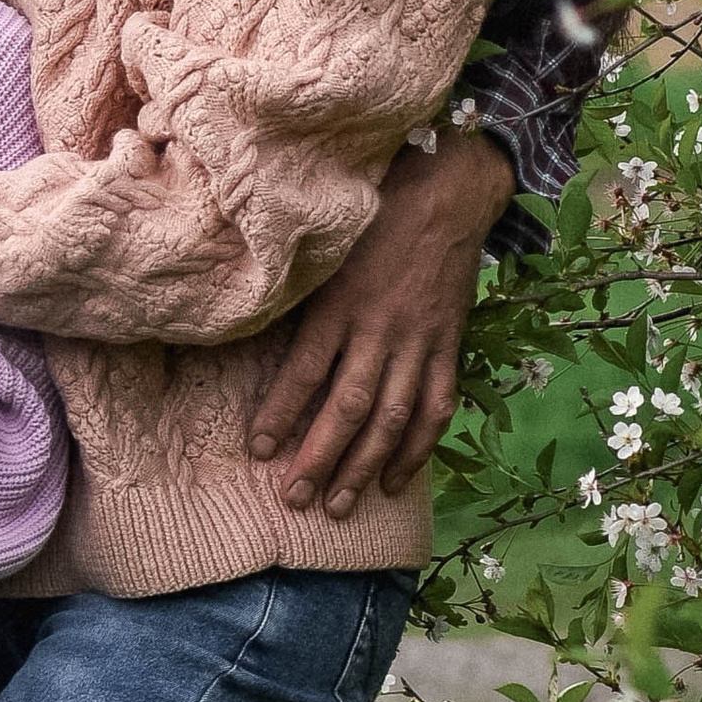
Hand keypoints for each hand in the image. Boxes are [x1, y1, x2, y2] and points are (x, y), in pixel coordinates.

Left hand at [248, 123, 512, 516]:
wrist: (446, 195)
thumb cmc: (373, 218)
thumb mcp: (325, 248)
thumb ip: (299, 293)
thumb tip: (254, 330)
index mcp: (341, 302)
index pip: (305, 370)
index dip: (280, 413)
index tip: (257, 449)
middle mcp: (379, 328)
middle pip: (348, 406)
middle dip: (320, 458)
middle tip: (294, 499)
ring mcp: (419, 342)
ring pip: (392, 417)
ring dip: (364, 466)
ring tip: (339, 506)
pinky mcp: (448, 347)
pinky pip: (436, 407)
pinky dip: (417, 448)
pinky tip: (396, 481)